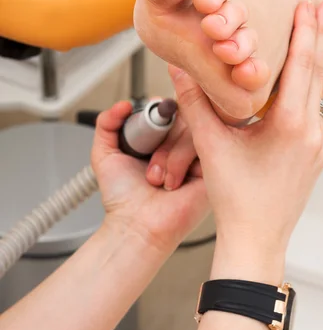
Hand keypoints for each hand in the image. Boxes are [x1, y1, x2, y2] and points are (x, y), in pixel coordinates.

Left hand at [91, 101, 208, 254]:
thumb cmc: (123, 197)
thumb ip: (107, 123)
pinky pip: (205, 146)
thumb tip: (124, 104)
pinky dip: (182, 162)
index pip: (169, 107)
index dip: (159, 111)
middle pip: (182, 114)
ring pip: (192, 129)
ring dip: (169, 154)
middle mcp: (180, 144)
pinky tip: (173, 182)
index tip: (150, 120)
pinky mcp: (211, 169)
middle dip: (161, 135)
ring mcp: (197, 156)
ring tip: (157, 179)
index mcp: (160, 138)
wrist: (137, 225)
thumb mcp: (105, 154)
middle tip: (147, 157)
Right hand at [170, 1, 322, 260]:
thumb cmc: (235, 199)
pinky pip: (318, 111)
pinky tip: (314, 78)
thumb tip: (179, 68)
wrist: (256, 239)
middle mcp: (310, 132)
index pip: (300, 65)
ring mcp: (316, 145)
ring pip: (322, 91)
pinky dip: (317, 85)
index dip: (305, 31)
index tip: (309, 4)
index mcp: (288, 124)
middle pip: (319, 72)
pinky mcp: (314, 155)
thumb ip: (195, 103)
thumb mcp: (211, 146)